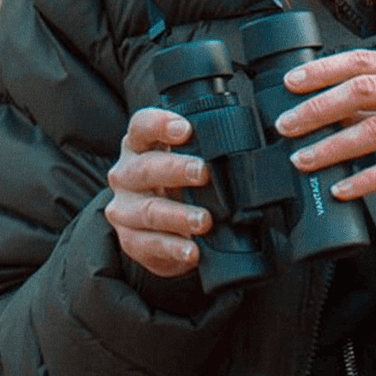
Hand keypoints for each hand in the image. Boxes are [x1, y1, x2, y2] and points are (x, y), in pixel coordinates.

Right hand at [104, 107, 213, 277]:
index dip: (160, 124)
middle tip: (203, 172)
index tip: (185, 129)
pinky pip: (149, 245)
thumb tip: (250, 143)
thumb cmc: (179, 183)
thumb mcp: (188, 160)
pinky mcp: (130, 241)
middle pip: (145, 167)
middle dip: (176, 169)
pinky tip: (192, 250)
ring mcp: (125, 209)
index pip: (142, 126)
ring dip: (179, 215)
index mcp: (139, 146)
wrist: (162, 228)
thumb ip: (206, 149)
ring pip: (148, 211)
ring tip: (204, 220)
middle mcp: (126, 174)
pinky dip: (173, 248)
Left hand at [275, 50, 375, 207]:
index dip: (323, 70)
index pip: (363, 60)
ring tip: (304, 160)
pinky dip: (365, 179)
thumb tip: (322, 109)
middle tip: (287, 126)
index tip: (290, 84)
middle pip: (364, 89)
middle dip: (318, 108)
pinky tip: (343, 188)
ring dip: (333, 146)